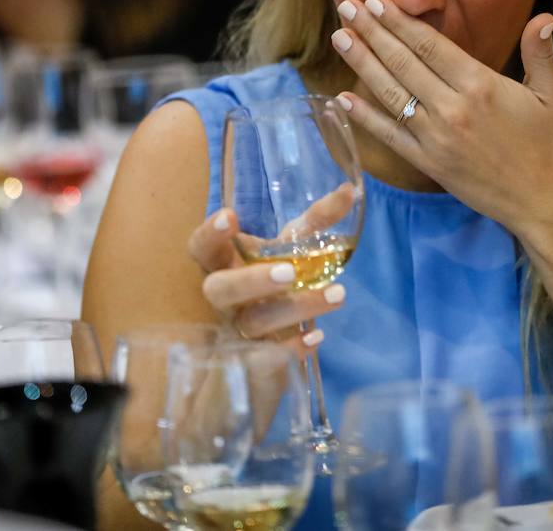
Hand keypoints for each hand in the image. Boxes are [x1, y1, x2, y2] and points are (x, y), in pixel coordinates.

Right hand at [186, 191, 354, 355]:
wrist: (270, 338)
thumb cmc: (276, 280)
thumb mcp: (292, 246)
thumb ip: (317, 219)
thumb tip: (350, 191)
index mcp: (224, 263)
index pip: (202, 247)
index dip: (210, 233)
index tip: (230, 216)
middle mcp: (224, 298)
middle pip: (220, 289)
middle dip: (251, 280)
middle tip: (289, 273)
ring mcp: (237, 331)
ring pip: (253, 322)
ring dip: (294, 309)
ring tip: (337, 294)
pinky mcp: (256, 361)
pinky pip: (267, 360)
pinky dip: (291, 349)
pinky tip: (316, 338)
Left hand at [329, 0, 552, 242]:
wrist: (544, 202)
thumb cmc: (552, 144)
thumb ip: (540, 53)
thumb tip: (542, 16)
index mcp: (480, 85)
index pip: (429, 46)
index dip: (399, 22)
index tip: (376, 2)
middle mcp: (452, 109)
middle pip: (403, 64)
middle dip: (372, 33)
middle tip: (348, 8)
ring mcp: (436, 138)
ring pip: (390, 94)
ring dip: (362, 64)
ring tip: (340, 38)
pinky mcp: (428, 164)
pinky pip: (390, 136)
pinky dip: (364, 118)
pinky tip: (341, 100)